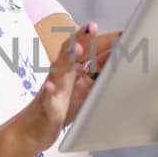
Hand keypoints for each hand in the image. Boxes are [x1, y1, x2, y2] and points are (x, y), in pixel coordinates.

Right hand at [15, 22, 120, 152]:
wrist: (36, 129)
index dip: (103, 40)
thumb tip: (114, 55)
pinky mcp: (46, 105)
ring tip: (77, 48)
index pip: (88, 48)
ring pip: (58, 68)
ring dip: (67, 57)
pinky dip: (48, 92)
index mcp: (73, 67)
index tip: (121, 33)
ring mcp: (53, 87)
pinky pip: (46, 98)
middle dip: (82, 38)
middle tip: (93, 27)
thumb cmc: (63, 106)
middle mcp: (61, 73)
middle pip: (71, 51)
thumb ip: (98, 71)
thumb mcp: (86, 87)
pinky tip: (50, 88)